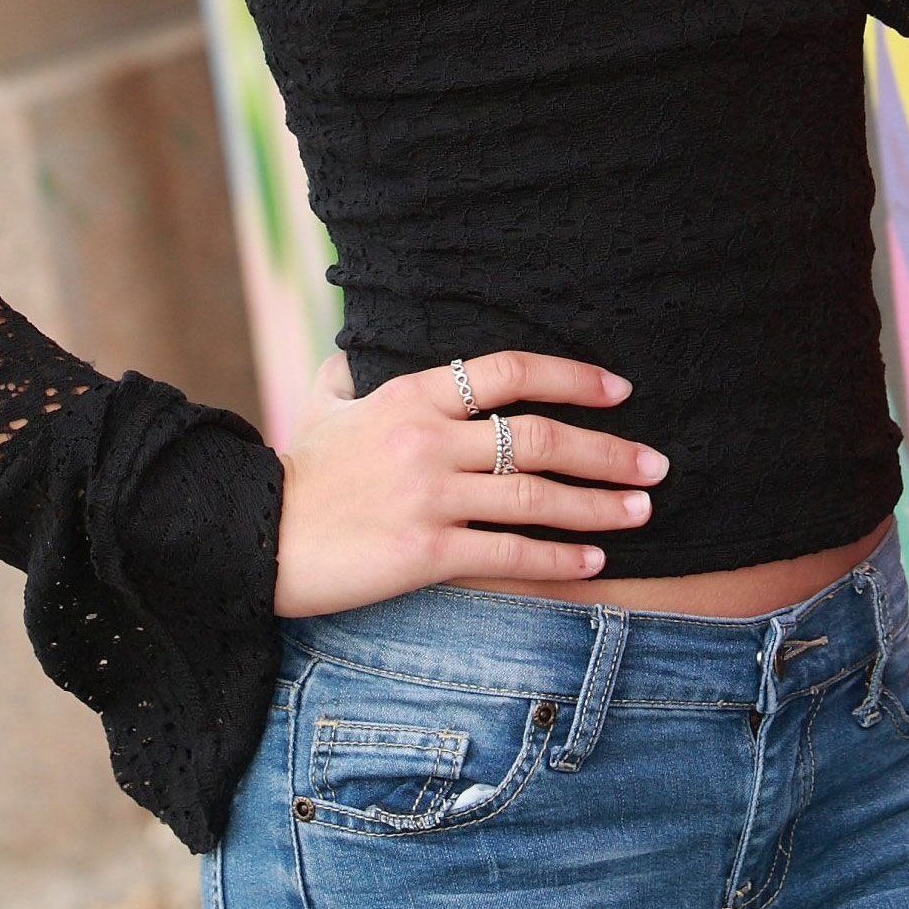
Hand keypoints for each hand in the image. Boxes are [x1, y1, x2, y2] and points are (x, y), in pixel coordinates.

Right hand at [271, 350, 669, 618]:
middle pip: (540, 435)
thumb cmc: (294, 471)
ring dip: (599, 504)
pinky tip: (593, 561)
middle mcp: (428, 437)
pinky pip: (509, 553)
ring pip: (536, 495)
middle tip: (656, 463)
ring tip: (642, 510)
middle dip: (608, 450)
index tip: (619, 390)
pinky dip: (559, 557)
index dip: (572, 376)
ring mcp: (429, 494)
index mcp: (411, 392)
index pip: (510, 371)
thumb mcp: (323, 406)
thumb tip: (361, 348)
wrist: (252, 535)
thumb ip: (354, 374)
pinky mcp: (424, 551)